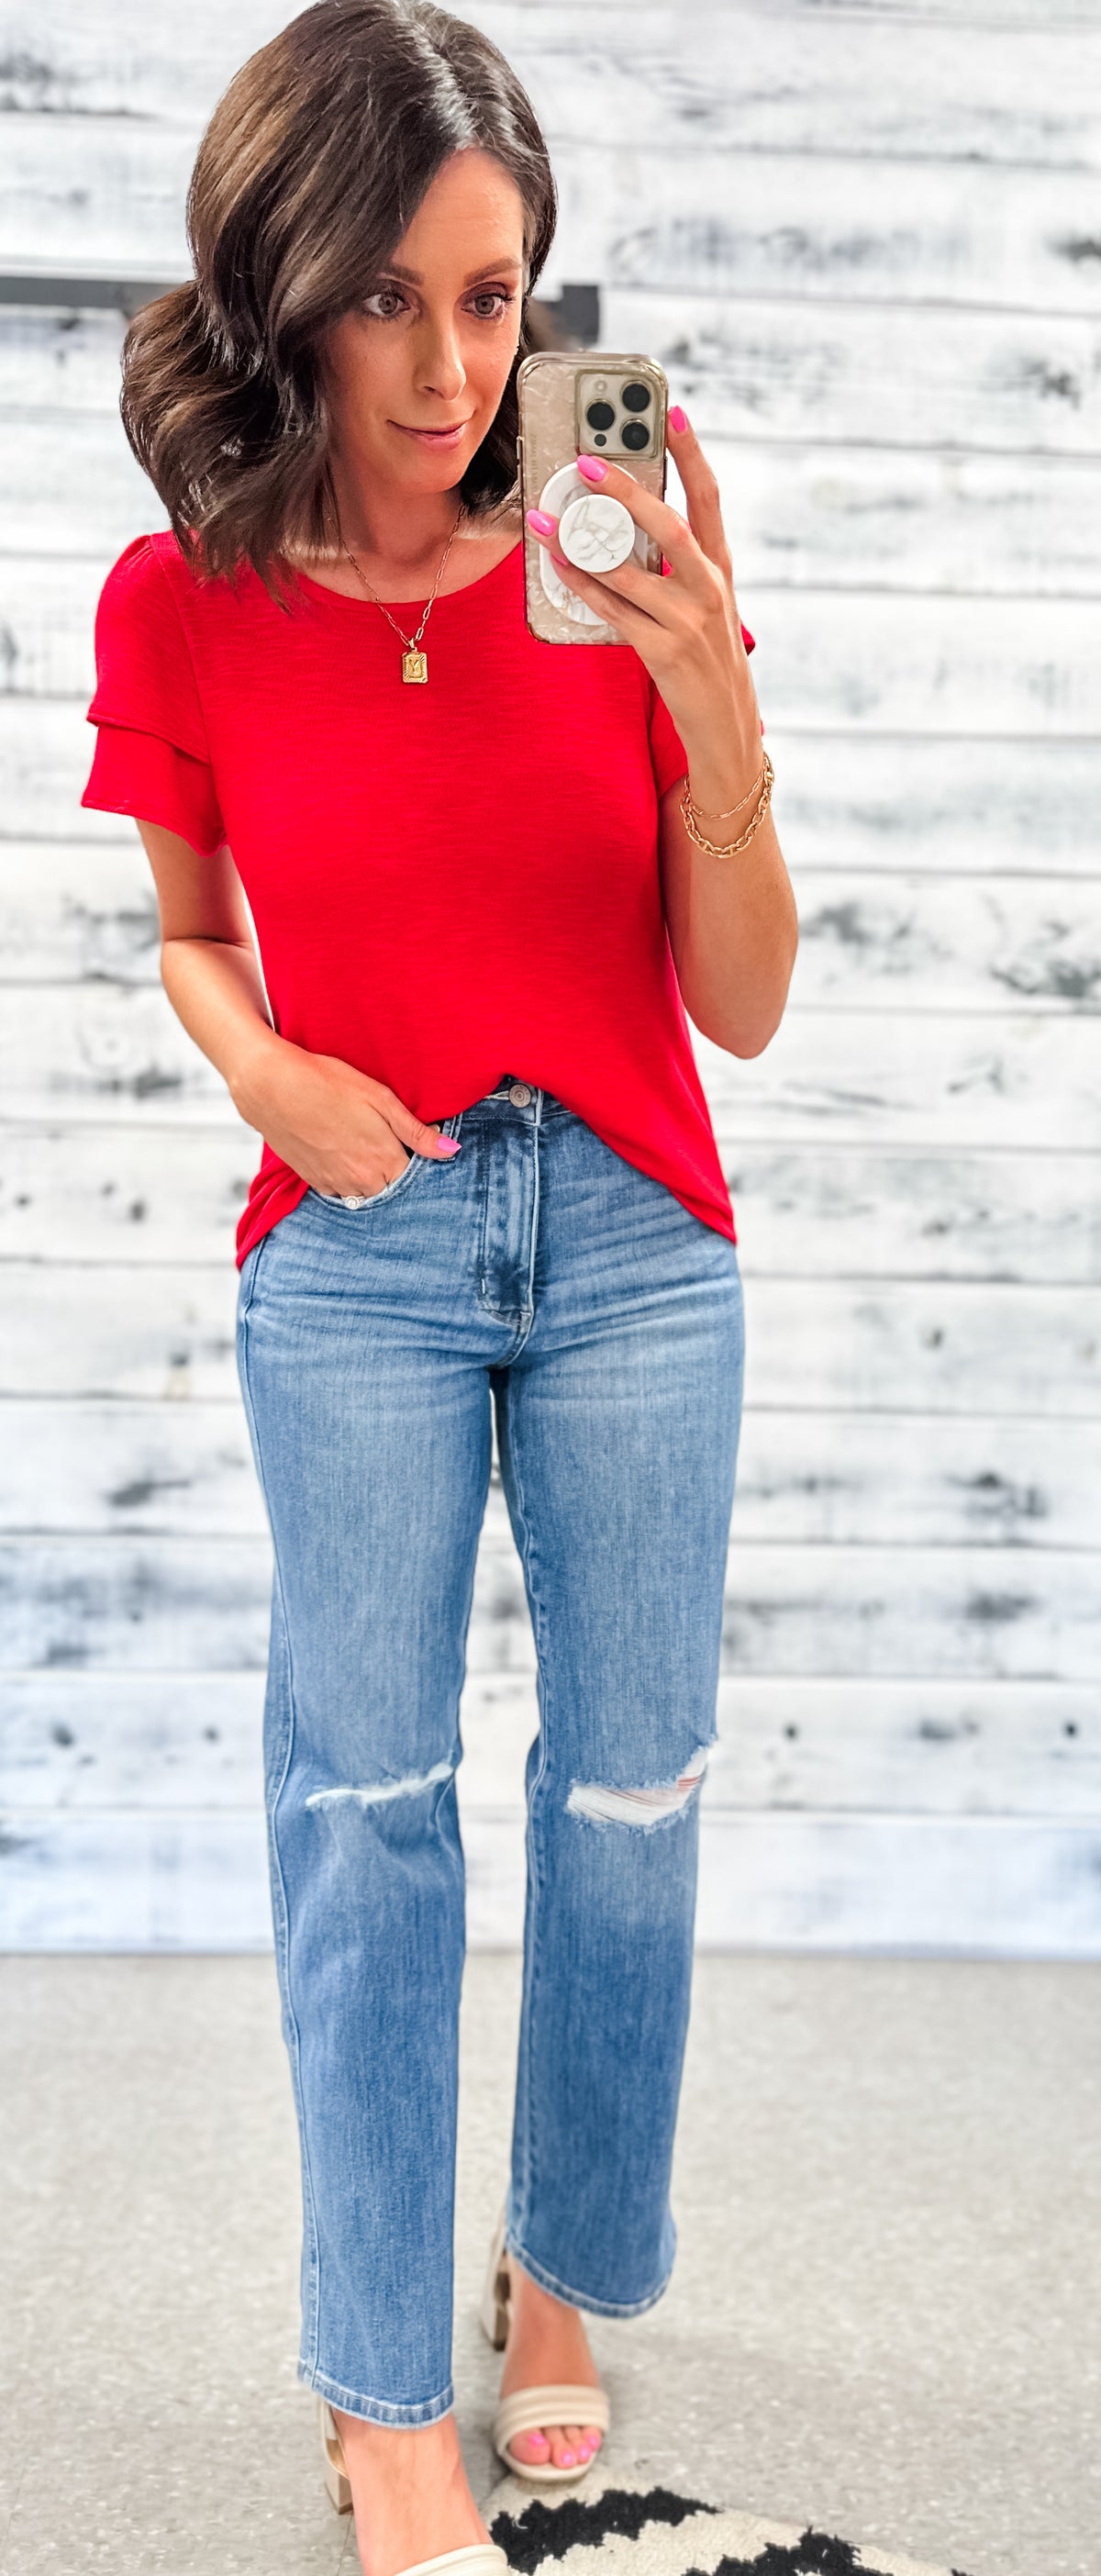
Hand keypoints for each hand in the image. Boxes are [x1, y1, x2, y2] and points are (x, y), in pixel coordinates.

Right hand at [233, 1037, 458, 1195]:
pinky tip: (339, 1150)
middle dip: (393, 1169)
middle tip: (380, 1138)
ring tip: (358, 1142)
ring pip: (365, 1191)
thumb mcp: (380, 1099)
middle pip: (391, 1187)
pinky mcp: (313, 1181)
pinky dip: (345, 1176)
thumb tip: (451, 1151)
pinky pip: (340, 1190)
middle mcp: (362, 1181)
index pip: (415, 1176)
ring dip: (368, 1175)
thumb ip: (417, 1131)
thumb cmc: (327, 1083)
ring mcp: (335, 1184)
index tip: (407, 1141)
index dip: (415, 1158)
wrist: (271, 1086)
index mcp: (384, 1161)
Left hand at [526, 409, 760, 807]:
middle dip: (628, 491)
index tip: (671, 411)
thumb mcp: (705, 606)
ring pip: (630, 570)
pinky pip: (613, 611)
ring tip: (546, 517)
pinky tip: (557, 564)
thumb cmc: (707, 660)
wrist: (725, 731)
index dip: (691, 454)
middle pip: (670, 526)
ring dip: (584, 541)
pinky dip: (583, 586)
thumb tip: (620, 524)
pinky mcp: (663, 652)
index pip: (710, 499)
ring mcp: (688, 622)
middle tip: (588, 461)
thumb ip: (674, 567)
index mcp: (721, 570)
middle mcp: (710, 589)